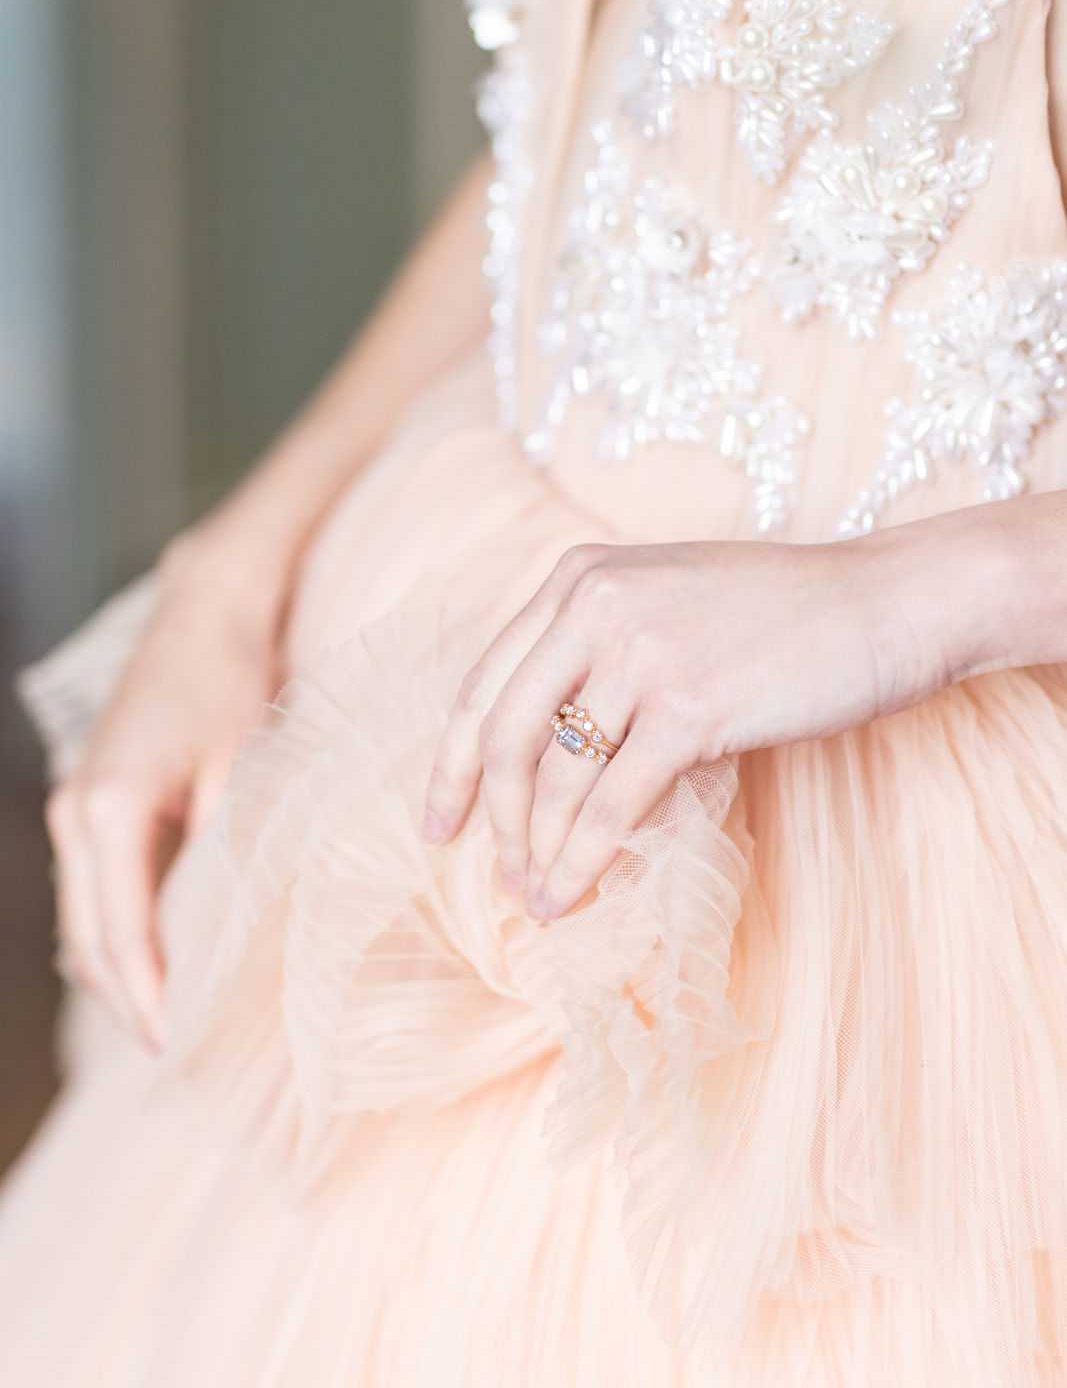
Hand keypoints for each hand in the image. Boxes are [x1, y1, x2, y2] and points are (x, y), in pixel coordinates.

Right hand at [45, 533, 286, 1047]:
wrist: (204, 614)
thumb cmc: (231, 683)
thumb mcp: (243, 770)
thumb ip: (226, 852)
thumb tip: (228, 928)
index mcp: (110, 810)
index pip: (121, 932)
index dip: (147, 995)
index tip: (173, 1043)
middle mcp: (76, 813)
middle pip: (89, 936)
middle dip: (127, 995)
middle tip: (175, 1049)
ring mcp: (74, 806)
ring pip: (84, 916)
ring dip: (118, 967)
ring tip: (171, 1015)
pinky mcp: (88, 800)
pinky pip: (92, 887)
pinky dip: (116, 928)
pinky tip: (159, 954)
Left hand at [423, 536, 957, 922]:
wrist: (882, 603)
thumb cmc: (780, 613)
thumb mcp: (663, 599)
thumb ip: (596, 646)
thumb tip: (541, 751)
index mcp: (578, 578)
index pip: (485, 682)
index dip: (452, 762)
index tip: (441, 819)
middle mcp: (594, 605)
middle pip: (505, 733)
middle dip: (491, 815)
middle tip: (491, 872)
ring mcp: (641, 654)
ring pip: (557, 776)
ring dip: (538, 850)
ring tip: (537, 898)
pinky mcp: (689, 708)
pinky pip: (612, 804)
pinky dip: (583, 860)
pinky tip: (571, 895)